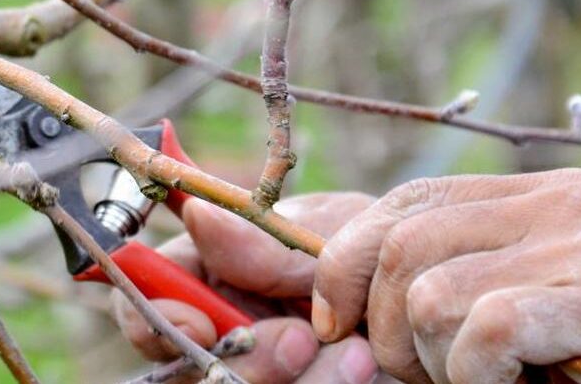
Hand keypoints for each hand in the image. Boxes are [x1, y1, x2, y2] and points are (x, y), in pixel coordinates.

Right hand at [112, 193, 394, 383]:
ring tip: (357, 355)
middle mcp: (225, 321)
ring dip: (297, 377)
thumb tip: (195, 213)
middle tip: (300, 341)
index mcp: (214, 267)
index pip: (149, 290)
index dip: (155, 312)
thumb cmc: (374, 245)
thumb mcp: (327, 232)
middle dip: (242, 356)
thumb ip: (263, 240)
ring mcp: (258, 364)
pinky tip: (363, 367)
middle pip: (188, 358)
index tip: (197, 320)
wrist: (431, 290)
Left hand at [312, 168, 580, 383]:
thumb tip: (351, 299)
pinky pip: (490, 329)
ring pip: (431, 295)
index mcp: (531, 197)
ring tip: (475, 380)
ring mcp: (573, 249)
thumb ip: (468, 266)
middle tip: (420, 372)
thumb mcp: (537, 279)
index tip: (332, 321)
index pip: (409, 202)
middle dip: (383, 325)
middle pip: (402, 247)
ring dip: (433, 360)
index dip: (349, 261)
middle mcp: (550, 207)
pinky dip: (477, 374)